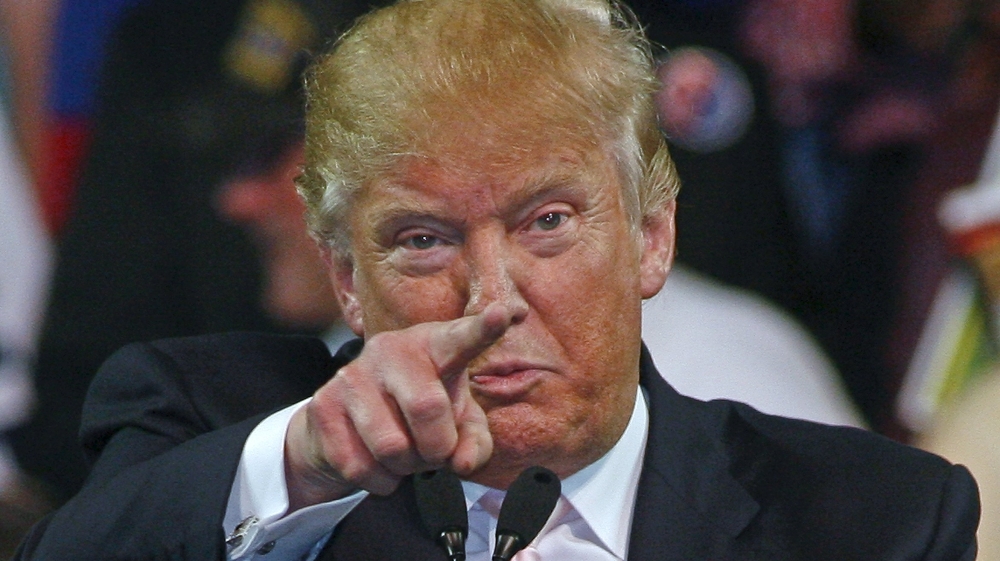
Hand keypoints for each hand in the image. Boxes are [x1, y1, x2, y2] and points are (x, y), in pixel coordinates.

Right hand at [284, 303, 514, 509]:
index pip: (461, 337)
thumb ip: (474, 442)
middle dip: (437, 447)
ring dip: (406, 468)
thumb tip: (461, 462)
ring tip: (403, 455)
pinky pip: (360, 466)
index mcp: (433, 345)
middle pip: (427, 408)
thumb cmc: (415, 416)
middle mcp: (391, 349)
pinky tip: (377, 464)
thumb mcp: (456, 424)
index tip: (502, 314)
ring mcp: (352, 375)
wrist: (345, 426)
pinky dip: (380, 481)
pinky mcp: (323, 406)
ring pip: (392, 447)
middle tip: (434, 452)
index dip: (483, 329)